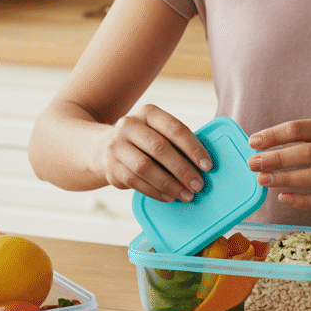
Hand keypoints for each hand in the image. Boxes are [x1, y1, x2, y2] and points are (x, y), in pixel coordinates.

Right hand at [90, 104, 211, 202]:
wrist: (103, 149)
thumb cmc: (144, 142)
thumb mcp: (157, 132)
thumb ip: (176, 143)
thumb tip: (203, 166)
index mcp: (148, 113)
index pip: (175, 129)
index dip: (193, 148)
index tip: (207, 165)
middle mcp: (129, 125)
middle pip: (160, 149)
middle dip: (183, 169)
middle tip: (198, 185)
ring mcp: (117, 146)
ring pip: (145, 167)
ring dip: (169, 184)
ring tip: (186, 195)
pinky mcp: (111, 167)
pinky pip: (136, 182)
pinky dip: (155, 192)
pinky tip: (169, 197)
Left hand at [247, 118, 310, 209]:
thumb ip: (302, 141)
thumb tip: (262, 148)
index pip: (300, 128)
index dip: (274, 135)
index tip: (253, 142)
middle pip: (306, 152)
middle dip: (276, 158)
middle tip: (254, 164)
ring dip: (286, 178)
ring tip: (263, 180)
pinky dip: (302, 200)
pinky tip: (284, 198)